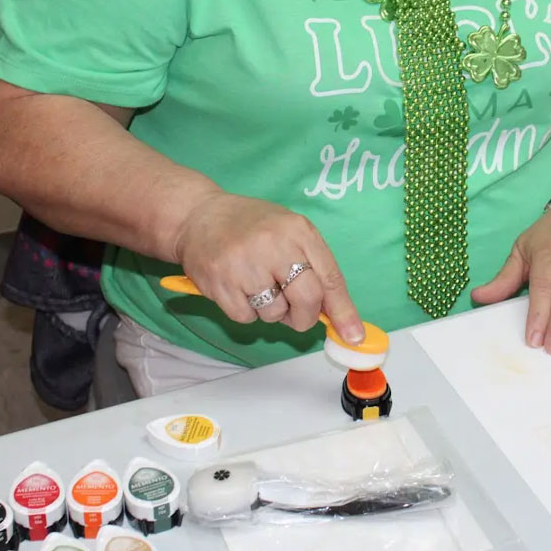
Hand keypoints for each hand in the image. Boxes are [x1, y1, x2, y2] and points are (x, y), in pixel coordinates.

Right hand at [169, 191, 364, 342]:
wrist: (198, 216)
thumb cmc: (251, 226)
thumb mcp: (289, 233)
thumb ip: (314, 268)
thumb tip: (336, 315)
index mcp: (298, 230)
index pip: (330, 277)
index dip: (343, 310)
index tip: (352, 334)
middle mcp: (273, 245)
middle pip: (307, 300)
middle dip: (305, 317)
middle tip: (296, 314)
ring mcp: (245, 264)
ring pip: (275, 314)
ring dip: (271, 311)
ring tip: (257, 286)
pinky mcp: (220, 283)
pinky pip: (246, 318)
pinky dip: (246, 311)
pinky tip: (239, 288)